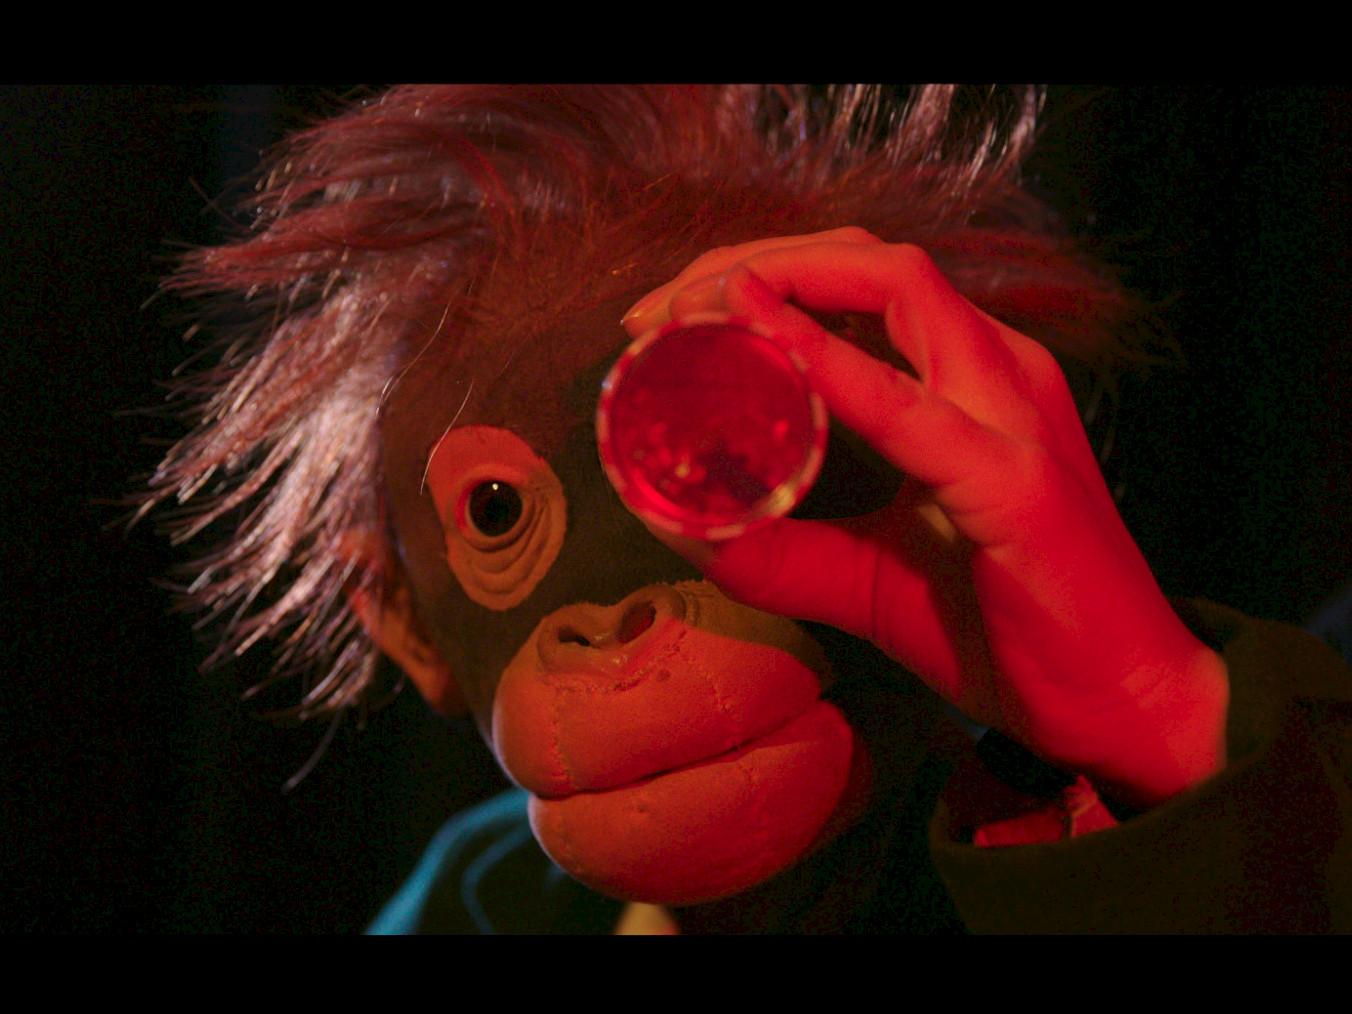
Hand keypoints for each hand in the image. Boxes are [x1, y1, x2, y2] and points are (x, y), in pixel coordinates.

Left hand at [622, 228, 1227, 808]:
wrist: (1118, 706)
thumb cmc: (1001, 629)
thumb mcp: (861, 576)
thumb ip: (778, 545)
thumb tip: (675, 523)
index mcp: (967, 381)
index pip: (855, 282)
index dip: (758, 275)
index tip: (663, 318)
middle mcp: (995, 369)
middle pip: (864, 259)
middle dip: (750, 260)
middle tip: (653, 312)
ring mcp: (1012, 414)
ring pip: (897, 286)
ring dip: (783, 281)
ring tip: (690, 312)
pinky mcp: (1015, 483)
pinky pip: (913, 408)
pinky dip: (834, 366)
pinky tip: (765, 341)